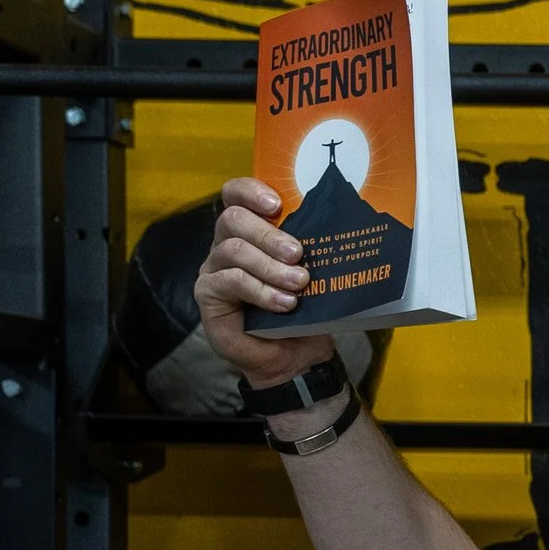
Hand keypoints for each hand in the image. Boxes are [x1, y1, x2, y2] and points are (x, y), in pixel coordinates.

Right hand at [194, 177, 333, 385]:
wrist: (292, 358)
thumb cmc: (303, 312)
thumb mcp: (313, 276)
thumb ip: (314, 252)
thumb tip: (340, 232)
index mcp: (250, 231)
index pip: (236, 194)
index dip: (251, 191)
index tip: (278, 204)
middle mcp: (227, 244)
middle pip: (233, 218)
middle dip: (269, 234)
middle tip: (298, 254)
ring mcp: (214, 268)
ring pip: (234, 250)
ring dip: (270, 266)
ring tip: (299, 284)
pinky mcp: (208, 294)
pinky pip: (231, 281)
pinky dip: (261, 291)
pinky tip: (284, 303)